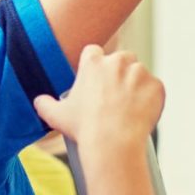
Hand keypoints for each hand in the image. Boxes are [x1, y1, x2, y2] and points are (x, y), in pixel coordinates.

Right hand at [34, 45, 164, 157]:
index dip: (95, 65)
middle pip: (121, 59)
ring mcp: (140, 72)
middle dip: (119, 73)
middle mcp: (118, 61)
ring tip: (129, 108)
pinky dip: (151, 99)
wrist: (114, 143)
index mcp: (93, 61)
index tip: (96, 80)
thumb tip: (38, 101)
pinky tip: (143, 113)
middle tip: (114, 96)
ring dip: (136, 85)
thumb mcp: (56, 115)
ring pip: (139, 73)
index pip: (94, 52)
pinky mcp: (156, 86)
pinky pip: (155, 88)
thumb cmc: (84, 128)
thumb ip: (43, 104)